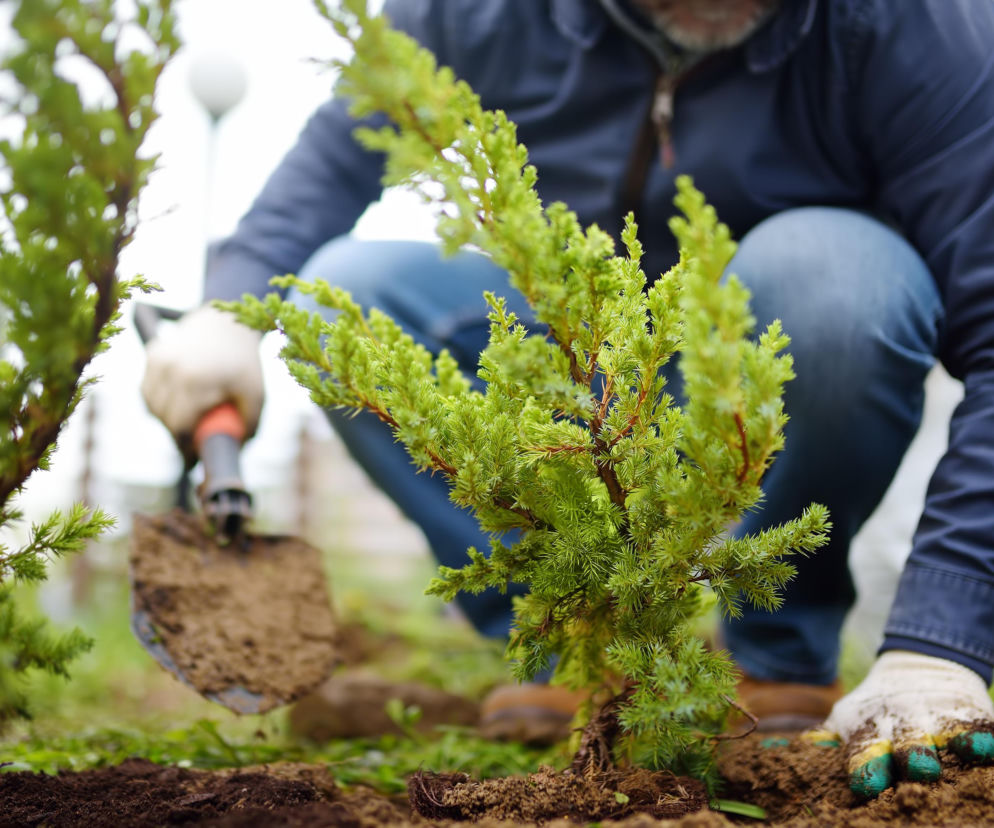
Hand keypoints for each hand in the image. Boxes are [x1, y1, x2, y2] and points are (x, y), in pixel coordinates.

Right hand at [141, 305, 263, 460]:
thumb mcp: (256, 395)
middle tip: (193, 442)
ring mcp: (158, 359)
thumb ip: (248, 426)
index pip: (179, 425)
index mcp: (195, 379)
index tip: (193, 459)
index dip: (185, 447)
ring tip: (188, 419)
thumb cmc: (245, 363)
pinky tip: (177, 401)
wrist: (229, 322)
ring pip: (151, 405)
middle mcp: (171, 368)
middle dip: (177, 435)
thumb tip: (235, 451)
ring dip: (166, 418)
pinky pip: (148, 390)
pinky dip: (158, 401)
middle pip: (164, 418)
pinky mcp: (152, 354)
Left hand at [807, 650, 993, 797]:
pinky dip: (985, 734)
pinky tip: (988, 743)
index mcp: (870, 732)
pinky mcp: (970, 713)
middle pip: (906, 745)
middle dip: (910, 756)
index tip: (866, 785)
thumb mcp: (848, 720)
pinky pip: (981, 725)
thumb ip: (824, 740)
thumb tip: (773, 752)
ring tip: (961, 750)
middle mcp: (903, 727)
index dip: (866, 768)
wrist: (917, 667)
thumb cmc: (877, 711)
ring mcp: (938, 719)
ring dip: (950, 743)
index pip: (865, 753)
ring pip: (945, 734)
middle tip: (916, 768)